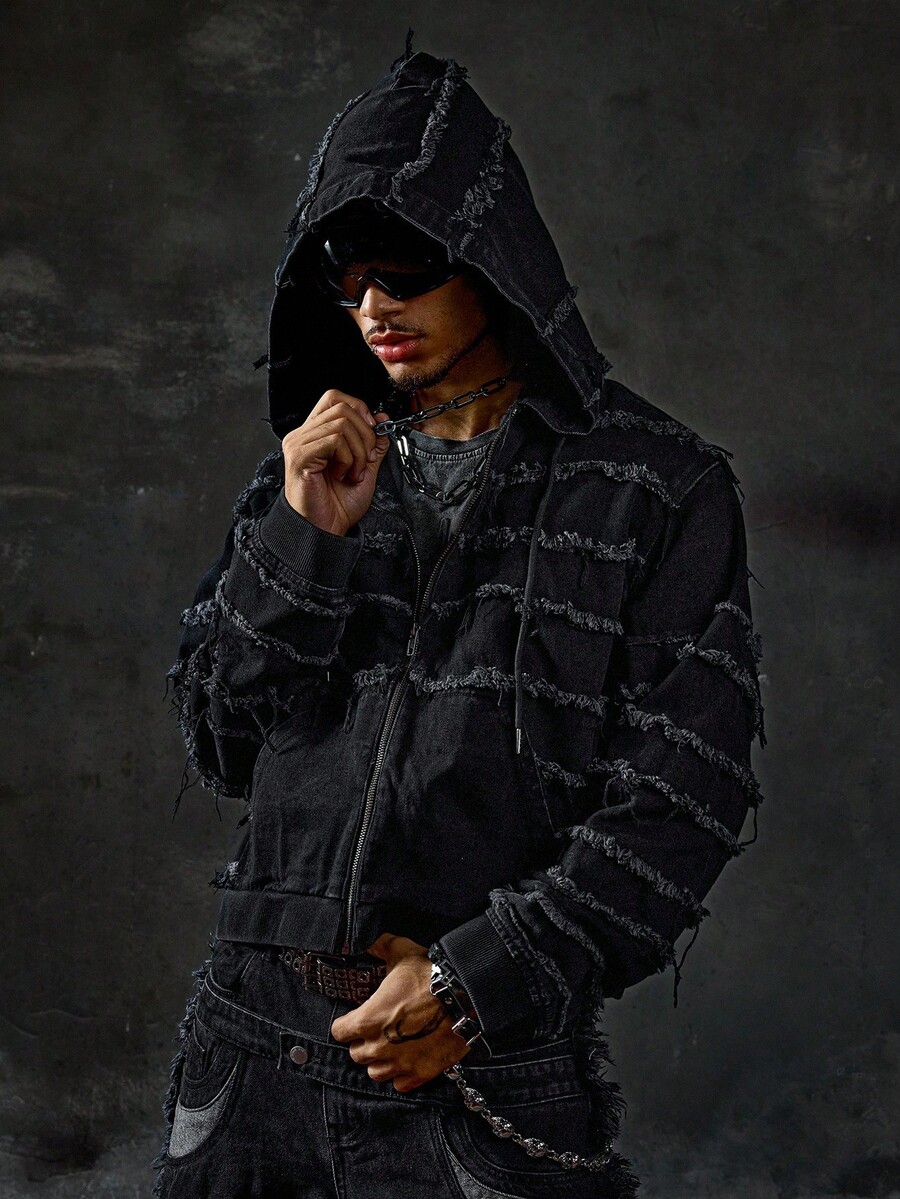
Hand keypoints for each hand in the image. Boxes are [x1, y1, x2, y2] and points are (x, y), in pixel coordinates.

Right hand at [282, 390, 391, 535]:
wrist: (324, 530)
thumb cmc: (337, 504)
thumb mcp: (364, 468)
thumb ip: (372, 443)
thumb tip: (382, 418)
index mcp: (315, 434)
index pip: (335, 398)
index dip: (359, 409)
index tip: (372, 432)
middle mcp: (302, 435)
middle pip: (341, 407)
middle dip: (365, 433)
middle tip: (366, 459)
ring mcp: (298, 444)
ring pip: (341, 423)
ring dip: (359, 451)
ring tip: (353, 472)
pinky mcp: (299, 456)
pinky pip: (334, 440)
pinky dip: (348, 458)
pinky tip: (342, 475)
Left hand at [330, 934, 471, 1092]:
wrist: (465, 998)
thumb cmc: (431, 976)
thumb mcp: (402, 952)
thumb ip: (380, 946)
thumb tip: (369, 941)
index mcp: (368, 1019)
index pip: (339, 1032)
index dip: (346, 1024)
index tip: (354, 1018)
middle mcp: (379, 1046)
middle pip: (357, 1054)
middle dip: (364, 1042)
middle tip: (377, 1030)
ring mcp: (400, 1063)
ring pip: (376, 1073)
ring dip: (380, 1060)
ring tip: (391, 1047)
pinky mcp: (421, 1074)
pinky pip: (400, 1084)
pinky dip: (401, 1075)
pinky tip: (408, 1059)